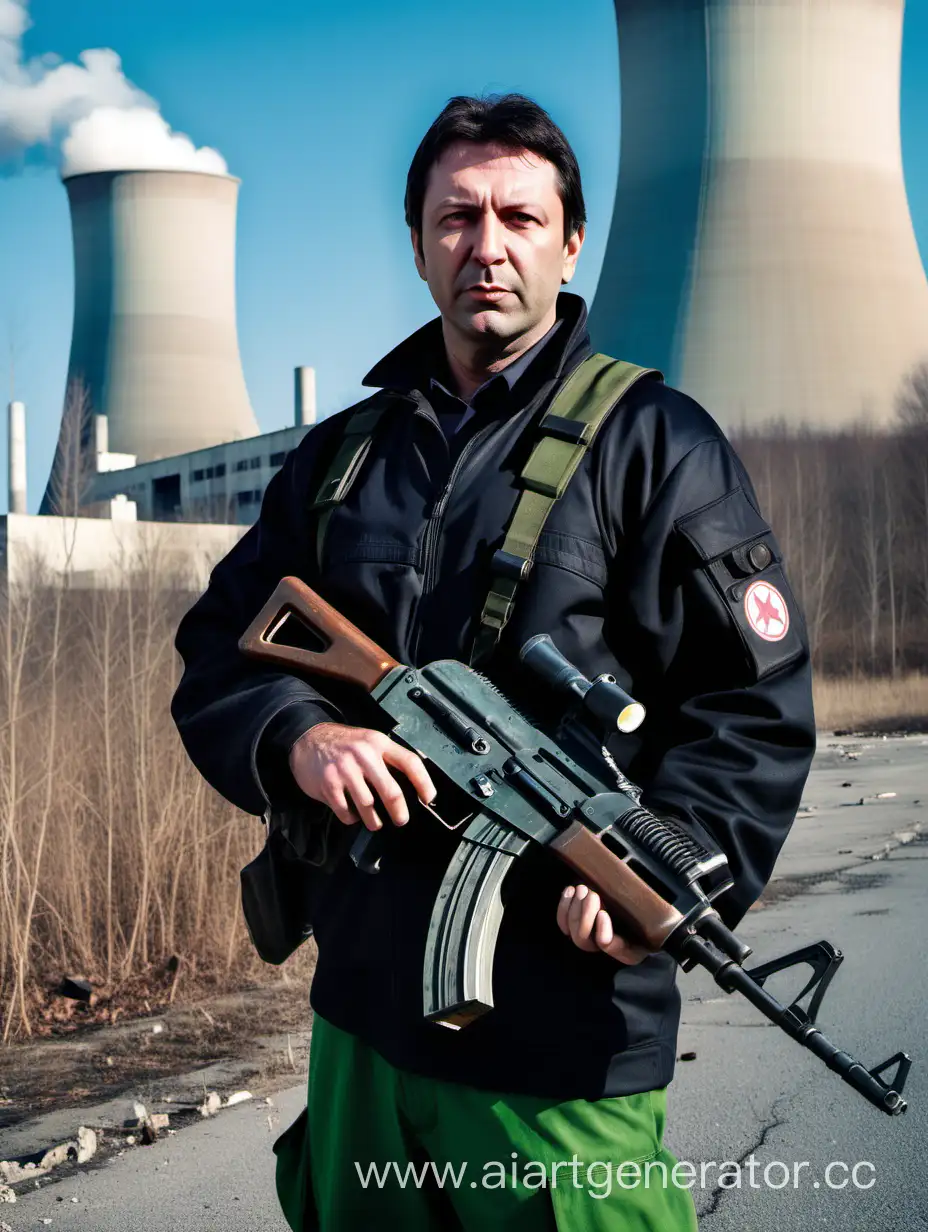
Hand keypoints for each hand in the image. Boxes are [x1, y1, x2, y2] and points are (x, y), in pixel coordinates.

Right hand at [289, 722, 435, 831]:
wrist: (307, 739)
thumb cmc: (344, 745)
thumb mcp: (369, 741)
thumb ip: (387, 759)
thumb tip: (412, 786)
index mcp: (379, 743)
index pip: (410, 762)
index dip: (424, 783)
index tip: (428, 798)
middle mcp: (364, 755)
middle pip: (391, 791)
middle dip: (399, 812)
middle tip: (401, 820)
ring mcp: (345, 770)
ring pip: (368, 806)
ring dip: (374, 820)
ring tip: (375, 822)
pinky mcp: (329, 784)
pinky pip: (346, 812)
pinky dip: (351, 818)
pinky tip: (352, 814)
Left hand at [556, 885, 652, 964]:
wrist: (638, 903)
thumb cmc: (649, 912)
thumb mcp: (653, 917)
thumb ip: (649, 918)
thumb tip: (639, 908)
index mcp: (628, 951)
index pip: (608, 948)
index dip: (603, 933)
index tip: (603, 914)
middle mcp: (605, 948)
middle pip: (583, 940)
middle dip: (585, 915)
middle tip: (593, 894)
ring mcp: (589, 937)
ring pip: (571, 931)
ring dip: (574, 908)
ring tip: (583, 889)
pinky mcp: (576, 926)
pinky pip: (562, 923)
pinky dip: (563, 906)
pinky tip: (570, 890)